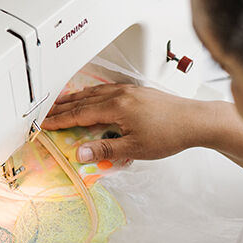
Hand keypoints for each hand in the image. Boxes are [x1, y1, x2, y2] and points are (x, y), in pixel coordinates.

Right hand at [43, 84, 217, 162]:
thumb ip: (104, 150)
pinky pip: (108, 89)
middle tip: (46, 113)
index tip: (46, 124)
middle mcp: (121, 94)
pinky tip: (93, 95)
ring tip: (62, 102)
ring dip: (76, 97)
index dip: (61, 120)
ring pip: (95, 92)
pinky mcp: (138, 91)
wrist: (196, 121)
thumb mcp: (134, 148)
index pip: (80, 114)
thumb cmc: (169, 134)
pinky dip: (93, 92)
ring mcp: (130, 90)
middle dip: (63, 107)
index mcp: (116, 107)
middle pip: (84, 100)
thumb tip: (80, 153)